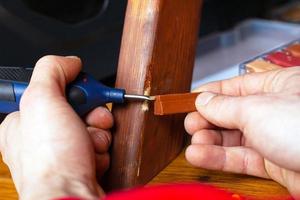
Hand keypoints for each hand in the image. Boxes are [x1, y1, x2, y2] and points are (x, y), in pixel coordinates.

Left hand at [0, 56, 112, 198]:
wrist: (72, 198)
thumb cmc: (51, 161)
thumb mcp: (42, 100)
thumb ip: (52, 70)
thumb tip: (70, 62)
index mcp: (24, 122)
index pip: (54, 92)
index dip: (72, 90)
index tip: (80, 91)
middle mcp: (43, 139)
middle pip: (78, 109)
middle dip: (92, 113)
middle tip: (92, 120)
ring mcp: (64, 153)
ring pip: (93, 128)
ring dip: (99, 134)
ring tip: (90, 146)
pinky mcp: (83, 164)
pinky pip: (100, 146)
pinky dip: (102, 150)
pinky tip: (93, 159)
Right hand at [184, 67, 299, 197]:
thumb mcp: (256, 109)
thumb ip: (225, 106)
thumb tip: (204, 100)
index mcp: (278, 86)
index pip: (235, 87)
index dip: (210, 94)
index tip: (190, 101)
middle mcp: (276, 111)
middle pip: (232, 114)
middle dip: (208, 120)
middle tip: (190, 126)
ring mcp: (275, 138)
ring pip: (234, 138)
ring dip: (210, 142)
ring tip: (193, 144)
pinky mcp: (275, 163)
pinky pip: (241, 158)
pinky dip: (219, 158)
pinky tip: (200, 156)